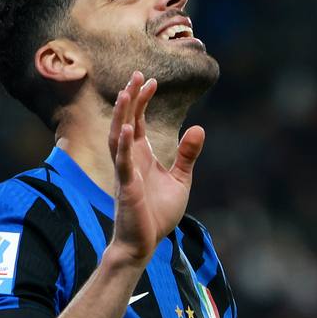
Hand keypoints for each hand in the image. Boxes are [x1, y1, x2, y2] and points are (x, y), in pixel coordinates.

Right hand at [106, 72, 204, 265]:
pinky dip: (124, 145)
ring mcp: (126, 171)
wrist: (145, 243)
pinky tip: (128, 129)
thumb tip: (199, 128)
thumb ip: (188, 155)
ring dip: (121, 115)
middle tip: (138, 74)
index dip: (143, 100)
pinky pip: (122, 162)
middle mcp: (130, 159)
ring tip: (125, 92)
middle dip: (131, 98)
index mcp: (142, 155)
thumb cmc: (158, 214)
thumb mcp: (181, 180)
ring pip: (117, 137)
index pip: (138, 121)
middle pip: (126, 121)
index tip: (152, 81)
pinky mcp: (126, 186)